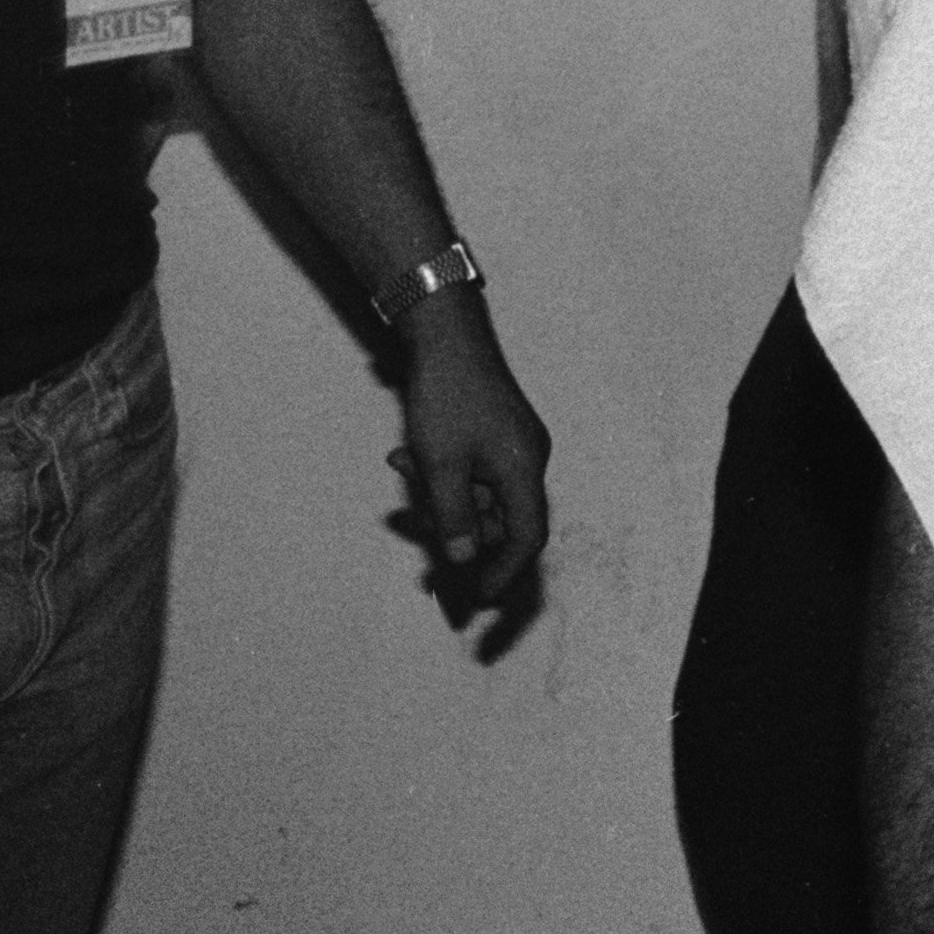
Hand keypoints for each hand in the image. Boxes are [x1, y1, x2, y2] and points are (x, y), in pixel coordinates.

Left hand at [386, 309, 552, 635]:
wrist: (445, 333)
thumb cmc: (445, 396)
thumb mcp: (441, 464)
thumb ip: (454, 516)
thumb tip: (462, 560)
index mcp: (524, 468)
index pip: (528, 536)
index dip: (505, 572)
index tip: (479, 599)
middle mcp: (527, 459)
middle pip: (503, 521)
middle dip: (460, 538)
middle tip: (423, 555)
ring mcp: (513, 445)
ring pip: (483, 497)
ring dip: (444, 504)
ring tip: (405, 491)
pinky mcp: (497, 433)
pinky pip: (475, 473)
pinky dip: (446, 480)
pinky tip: (407, 460)